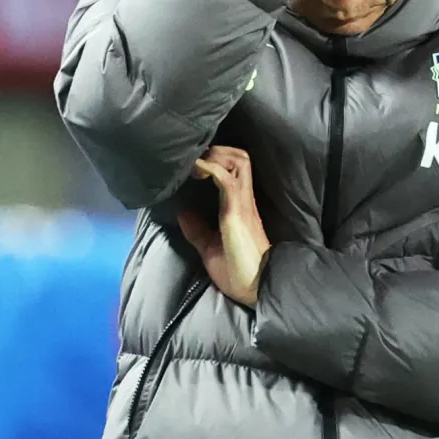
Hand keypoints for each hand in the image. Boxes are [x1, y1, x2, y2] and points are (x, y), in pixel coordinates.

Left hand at [178, 146, 269, 308]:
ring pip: (238, 161)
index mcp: (240, 206)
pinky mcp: (236, 210)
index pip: (236, 169)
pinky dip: (211, 168)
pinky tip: (197, 171)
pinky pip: (227, 179)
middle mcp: (244, 199)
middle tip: (198, 158)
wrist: (255, 288)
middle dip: (218, 150)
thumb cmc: (236, 272)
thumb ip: (198, 230)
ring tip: (197, 164)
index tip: (196, 164)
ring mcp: (242, 203)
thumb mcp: (210, 248)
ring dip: (216, 155)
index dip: (218, 158)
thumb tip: (183, 214)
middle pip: (240, 157)